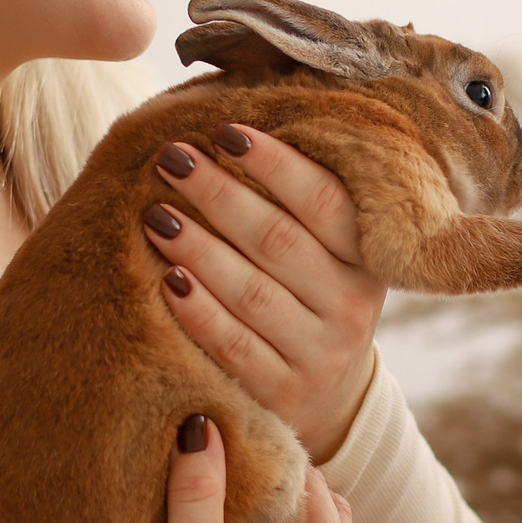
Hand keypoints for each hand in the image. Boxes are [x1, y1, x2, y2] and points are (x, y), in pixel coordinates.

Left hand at [142, 127, 384, 460]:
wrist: (328, 397)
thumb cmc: (310, 299)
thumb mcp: (329, 254)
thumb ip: (299, 204)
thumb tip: (232, 124)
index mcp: (367, 258)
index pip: (325, 200)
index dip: (276, 163)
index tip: (225, 130)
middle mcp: (351, 305)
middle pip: (280, 240)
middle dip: (220, 193)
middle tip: (172, 158)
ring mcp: (320, 353)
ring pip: (253, 292)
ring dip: (199, 248)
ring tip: (154, 213)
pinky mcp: (284, 394)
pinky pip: (234, 346)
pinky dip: (199, 311)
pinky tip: (165, 279)